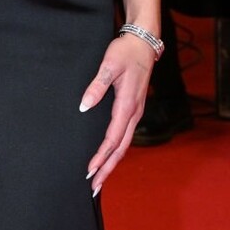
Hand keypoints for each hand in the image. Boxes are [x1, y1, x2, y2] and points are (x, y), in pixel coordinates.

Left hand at [78, 32, 155, 194]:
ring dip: (111, 163)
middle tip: (94, 187)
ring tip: (99, 179)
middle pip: (120, 149)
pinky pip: (124, 136)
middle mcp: (133, 113)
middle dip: (107, 169)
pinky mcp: (133, 110)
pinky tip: (108, 158)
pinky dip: (116, 151)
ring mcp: (135, 113)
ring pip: (124, 145)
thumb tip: (84, 106)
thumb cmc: (126, 52)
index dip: (101, 156)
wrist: (144, 42)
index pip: (113, 139)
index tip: (90, 170)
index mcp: (127, 106)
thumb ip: (97, 86)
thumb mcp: (109, 65)